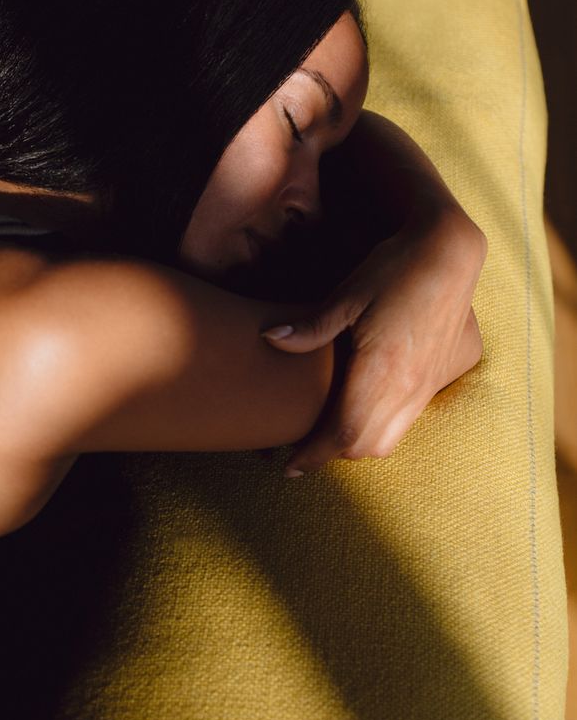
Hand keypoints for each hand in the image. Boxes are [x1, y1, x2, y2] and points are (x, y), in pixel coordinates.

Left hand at [260, 205, 487, 475]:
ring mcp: (429, 385)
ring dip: (360, 443)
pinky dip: (384, 427)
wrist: (450, 253)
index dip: (314, 455)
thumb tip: (269, 338)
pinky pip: (411, 420)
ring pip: (392, 440)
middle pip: (366, 446)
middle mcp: (409, 387)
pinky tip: (368, 407)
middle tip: (304, 447)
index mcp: (382, 371)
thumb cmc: (394, 269)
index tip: (290, 466)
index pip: (343, 434)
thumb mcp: (348, 295)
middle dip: (332, 453)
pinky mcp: (443, 377)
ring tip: (333, 431)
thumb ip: (311, 327)